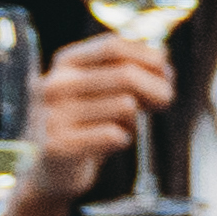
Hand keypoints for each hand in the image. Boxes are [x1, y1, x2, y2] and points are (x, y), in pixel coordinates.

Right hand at [9, 24, 165, 215]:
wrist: (49, 169)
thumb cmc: (85, 122)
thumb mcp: (101, 89)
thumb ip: (127, 70)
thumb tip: (164, 57)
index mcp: (65, 63)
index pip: (114, 46)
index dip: (148, 57)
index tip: (167, 72)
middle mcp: (54, 84)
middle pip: (125, 74)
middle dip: (157, 87)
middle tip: (166, 100)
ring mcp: (53, 115)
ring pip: (125, 106)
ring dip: (135, 119)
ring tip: (122, 127)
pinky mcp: (58, 146)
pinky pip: (114, 134)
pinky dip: (123, 139)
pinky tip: (111, 143)